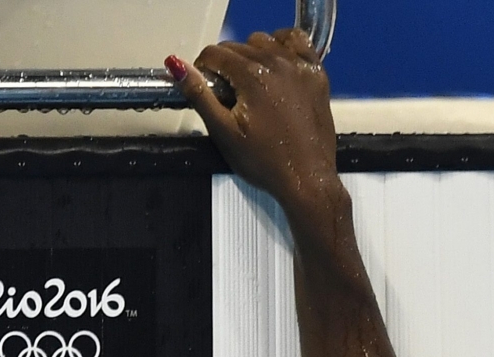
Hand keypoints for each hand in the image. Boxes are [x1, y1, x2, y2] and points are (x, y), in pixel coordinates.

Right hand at [168, 29, 343, 222]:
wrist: (307, 179)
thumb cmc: (264, 162)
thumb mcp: (223, 132)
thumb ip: (199, 95)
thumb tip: (176, 65)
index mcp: (252, 75)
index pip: (215, 53)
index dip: (203, 69)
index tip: (206, 87)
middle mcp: (278, 62)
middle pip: (239, 46)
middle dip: (226, 65)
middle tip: (229, 94)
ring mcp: (301, 67)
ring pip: (266, 41)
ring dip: (252, 54)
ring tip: (252, 83)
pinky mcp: (318, 75)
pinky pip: (298, 43)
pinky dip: (284, 46)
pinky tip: (278, 64)